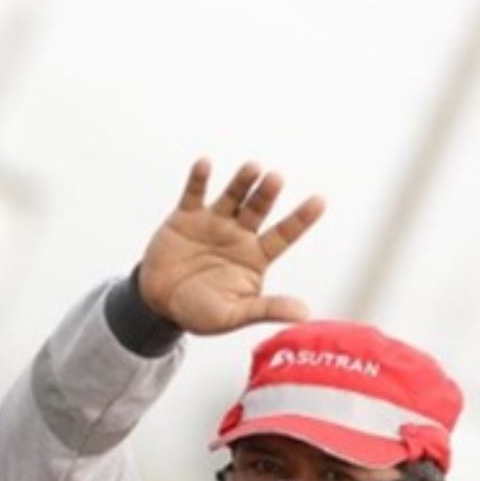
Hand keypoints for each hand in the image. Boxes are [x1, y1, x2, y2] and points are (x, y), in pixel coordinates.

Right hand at [137, 158, 324, 334]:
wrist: (159, 304)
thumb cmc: (200, 312)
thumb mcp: (234, 315)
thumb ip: (266, 309)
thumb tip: (304, 314)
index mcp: (255, 257)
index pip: (283, 235)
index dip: (300, 219)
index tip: (320, 201)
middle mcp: (238, 235)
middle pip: (258, 209)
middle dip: (266, 193)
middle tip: (276, 179)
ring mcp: (213, 223)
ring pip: (232, 196)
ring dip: (242, 181)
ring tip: (253, 168)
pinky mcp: (185, 217)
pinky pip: (194, 194)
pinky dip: (199, 178)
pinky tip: (205, 164)